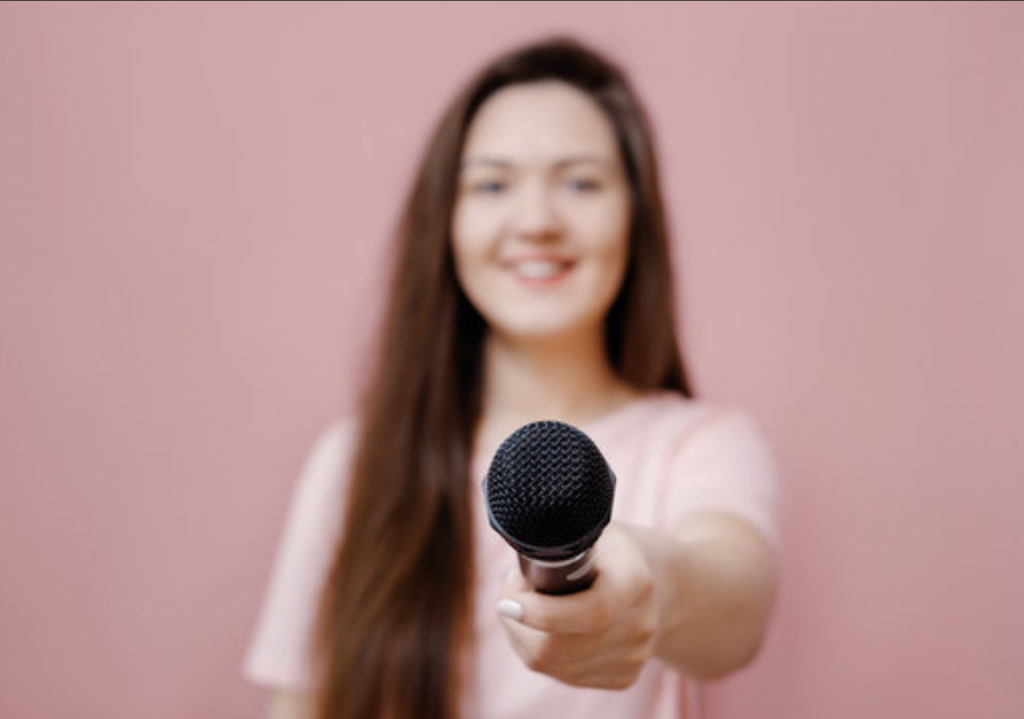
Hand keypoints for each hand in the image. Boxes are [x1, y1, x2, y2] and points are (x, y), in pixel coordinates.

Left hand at [496, 523, 658, 688]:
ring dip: (523, 637)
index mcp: (635, 580)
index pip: (592, 613)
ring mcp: (634, 656)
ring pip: (550, 664)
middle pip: (558, 649)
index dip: (543, 614)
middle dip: (517, 624)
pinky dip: (540, 652)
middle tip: (511, 594)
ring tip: (528, 606)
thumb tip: (515, 565)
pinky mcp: (623, 678)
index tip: (507, 603)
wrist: (660, 583)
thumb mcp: (588, 530)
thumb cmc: (607, 550)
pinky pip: (560, 674)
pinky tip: (547, 628)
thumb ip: (556, 543)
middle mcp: (641, 625)